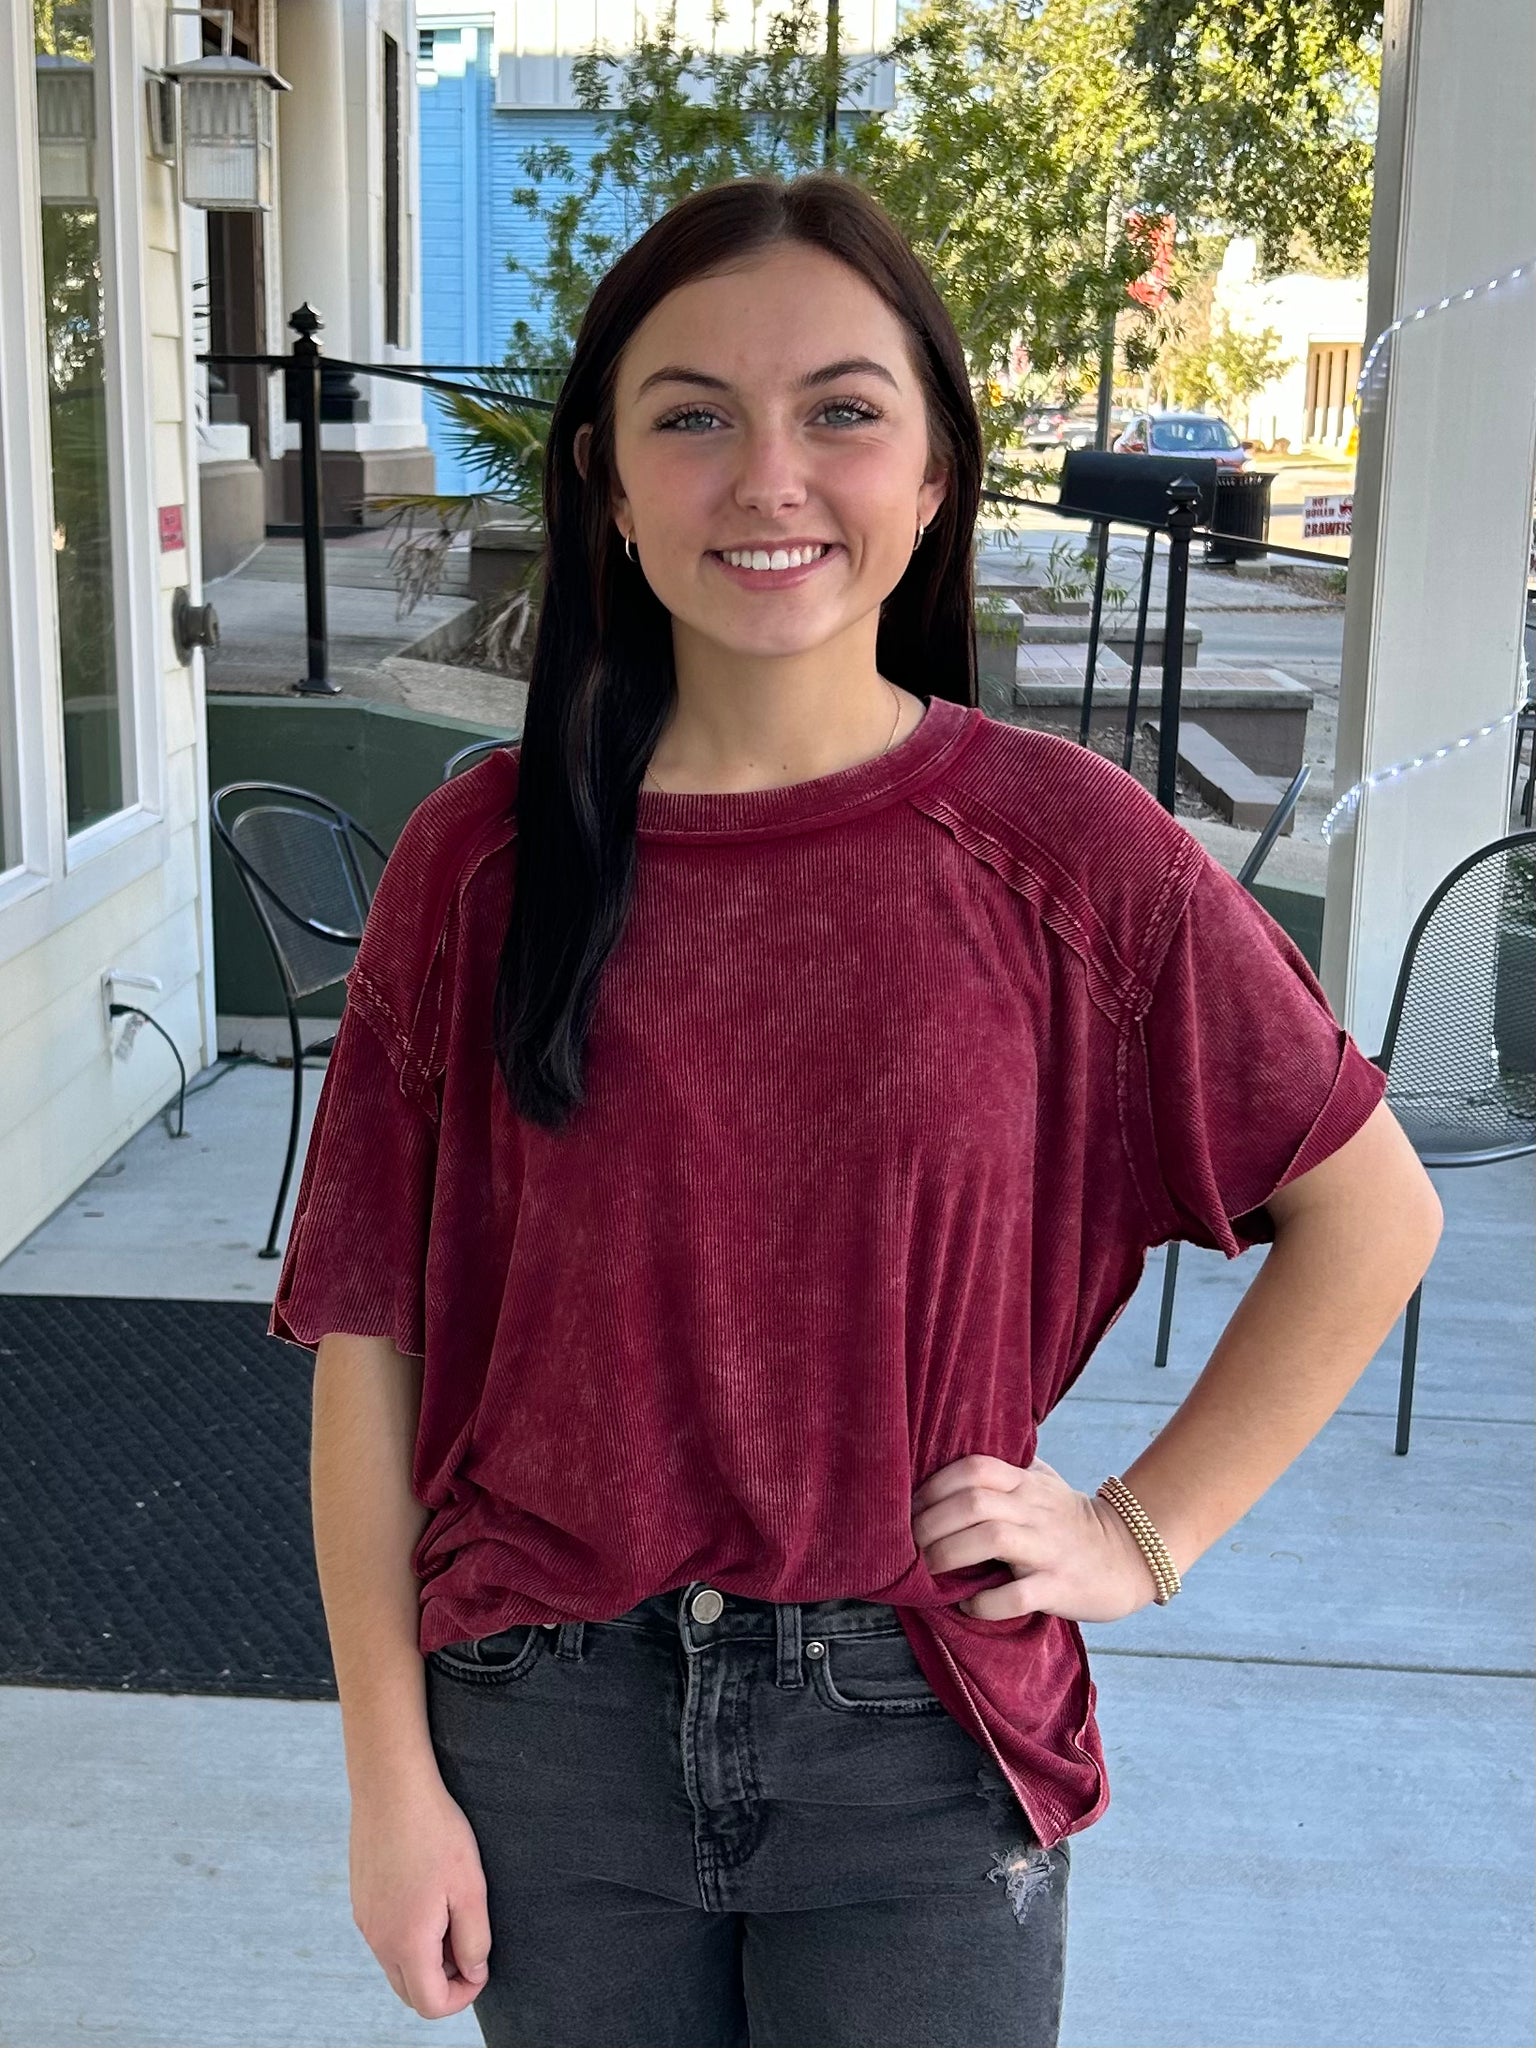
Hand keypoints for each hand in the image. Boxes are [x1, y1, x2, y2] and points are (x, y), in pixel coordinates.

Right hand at [349, 1771, 491, 2017]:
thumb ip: (475, 1940)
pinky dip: (408, 1937)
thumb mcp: (470, 1887)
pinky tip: (427, 1896)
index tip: (482, 1966)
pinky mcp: (361, 1900)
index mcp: (406, 1943)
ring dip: (426, 1959)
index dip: (463, 1997)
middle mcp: (378, 1940)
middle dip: (444, 1982)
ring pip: (396, 1966)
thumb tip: (473, 1972)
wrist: (391, 1786)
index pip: (431, 2005)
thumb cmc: (436, 1832)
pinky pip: (385, 1938)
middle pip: (410, 1992)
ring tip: (450, 1914)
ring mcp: (365, 1921)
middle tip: (468, 1942)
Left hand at [910, 1453, 1161, 1622]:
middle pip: (974, 1502)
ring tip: (928, 1570)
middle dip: (931, 1523)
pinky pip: (1018, 1595)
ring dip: (950, 1554)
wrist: (1129, 1556)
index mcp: (1026, 1483)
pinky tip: (967, 1605)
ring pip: (993, 1538)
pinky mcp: (1061, 1587)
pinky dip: (986, 1602)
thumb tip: (946, 1462)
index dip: (934, 1486)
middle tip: (908, 1545)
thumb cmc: (1070, 1520)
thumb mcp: (1042, 1484)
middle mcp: (1036, 1510)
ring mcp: (1049, 1548)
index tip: (908, 1508)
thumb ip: (1003, 1471)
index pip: (974, 1468)